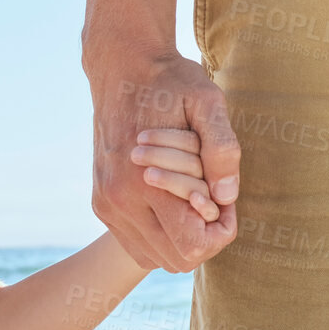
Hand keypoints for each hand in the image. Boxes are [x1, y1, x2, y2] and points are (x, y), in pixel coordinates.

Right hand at [89, 52, 240, 272]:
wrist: (120, 70)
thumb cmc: (169, 84)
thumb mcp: (208, 102)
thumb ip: (221, 150)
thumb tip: (227, 196)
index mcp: (144, 181)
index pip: (192, 244)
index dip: (221, 232)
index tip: (227, 202)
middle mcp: (120, 202)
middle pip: (177, 259)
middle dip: (205, 238)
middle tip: (215, 202)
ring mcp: (107, 206)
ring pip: (155, 259)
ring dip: (182, 239)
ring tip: (193, 202)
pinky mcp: (101, 205)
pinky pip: (136, 245)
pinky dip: (161, 236)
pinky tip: (173, 205)